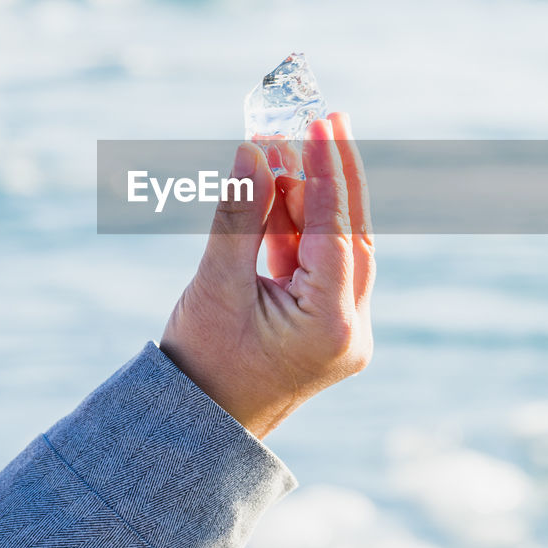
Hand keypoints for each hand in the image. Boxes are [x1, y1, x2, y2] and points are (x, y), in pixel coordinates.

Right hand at [160, 112, 374, 437]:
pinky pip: (320, 264)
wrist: (196, 429)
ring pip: (337, 245)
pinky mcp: (328, 326)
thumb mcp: (214, 285)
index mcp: (331, 325)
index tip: (321, 122)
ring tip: (285, 145)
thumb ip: (238, 217)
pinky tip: (281, 187)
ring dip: (312, 198)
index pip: (337, 231)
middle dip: (334, 174)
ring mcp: (343, 330)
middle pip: (351, 233)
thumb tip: (253, 151)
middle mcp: (351, 328)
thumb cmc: (199, 365)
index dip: (327, 171)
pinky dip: (300, 227)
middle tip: (328, 117)